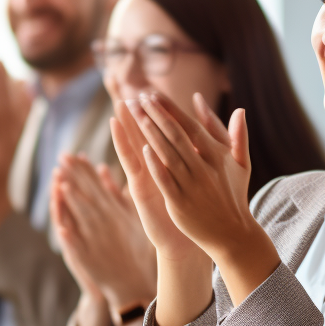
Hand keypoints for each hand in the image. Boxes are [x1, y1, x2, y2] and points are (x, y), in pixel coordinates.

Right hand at [51, 154, 156, 313]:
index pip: (88, 189)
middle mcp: (85, 225)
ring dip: (61, 201)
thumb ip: (120, 200)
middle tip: (63, 158)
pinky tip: (61, 224)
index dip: (83, 172)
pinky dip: (66, 234)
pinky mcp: (80, 256)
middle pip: (74, 198)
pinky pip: (70, 244)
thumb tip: (122, 177)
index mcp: (96, 215)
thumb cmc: (125, 251)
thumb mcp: (126, 222)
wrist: (123, 283)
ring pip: (68, 217)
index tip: (80, 154)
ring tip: (56, 181)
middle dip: (68, 178)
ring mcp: (81, 240)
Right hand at [109, 99, 200, 262]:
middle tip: (125, 89)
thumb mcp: (201, 172)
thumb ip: (201, 150)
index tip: (149, 89)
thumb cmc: (196, 204)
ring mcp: (146, 177)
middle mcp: (154, 166)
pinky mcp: (143, 190)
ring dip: (125, 126)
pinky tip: (125, 135)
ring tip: (118, 107)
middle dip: (134, 113)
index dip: (153, 111)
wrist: (192, 236)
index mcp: (168, 160)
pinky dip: (129, 151)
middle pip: (141, 134)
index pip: (159, 130)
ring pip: (133, 146)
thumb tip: (206, 135)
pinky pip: (134, 167)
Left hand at [132, 91, 260, 255]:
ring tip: (135, 115)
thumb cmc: (234, 195)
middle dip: (156, 114)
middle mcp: (205, 168)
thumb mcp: (241, 164)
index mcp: (217, 156)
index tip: (154, 95)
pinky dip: (156, 164)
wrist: (232, 234)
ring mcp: (192, 185)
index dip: (171, 110)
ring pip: (169, 154)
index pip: (190, 126)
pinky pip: (166, 180)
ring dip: (151, 133)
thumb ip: (237, 135)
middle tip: (139, 98)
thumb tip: (239, 109)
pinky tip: (143, 149)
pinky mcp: (181, 203)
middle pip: (176, 135)